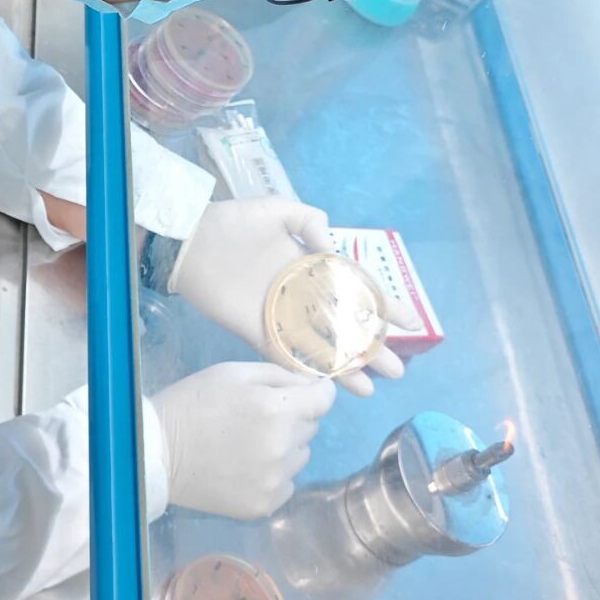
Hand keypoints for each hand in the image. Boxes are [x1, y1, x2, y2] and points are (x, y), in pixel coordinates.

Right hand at [151, 362, 335, 518]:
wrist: (156, 453)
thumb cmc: (192, 403)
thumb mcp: (233, 373)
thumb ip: (280, 375)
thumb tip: (313, 386)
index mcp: (277, 409)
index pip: (325, 400)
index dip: (315, 392)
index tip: (302, 393)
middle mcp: (283, 446)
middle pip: (311, 427)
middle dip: (293, 417)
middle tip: (257, 417)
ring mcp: (275, 480)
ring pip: (300, 456)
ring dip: (284, 447)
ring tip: (248, 443)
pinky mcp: (264, 505)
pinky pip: (287, 483)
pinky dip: (274, 474)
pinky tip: (245, 467)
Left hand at [168, 198, 416, 396]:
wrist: (189, 241)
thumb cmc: (233, 222)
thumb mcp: (278, 210)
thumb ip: (310, 222)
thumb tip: (334, 248)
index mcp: (311, 267)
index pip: (355, 289)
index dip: (383, 306)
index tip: (410, 322)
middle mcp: (301, 296)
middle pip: (344, 327)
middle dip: (371, 348)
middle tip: (396, 370)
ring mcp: (280, 316)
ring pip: (321, 346)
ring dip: (345, 367)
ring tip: (369, 388)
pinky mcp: (257, 330)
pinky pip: (286, 355)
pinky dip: (306, 370)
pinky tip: (326, 385)